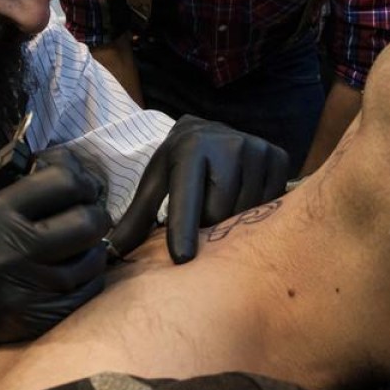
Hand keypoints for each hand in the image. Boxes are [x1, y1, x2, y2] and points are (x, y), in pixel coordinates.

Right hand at [0, 161, 110, 362]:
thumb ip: (39, 186)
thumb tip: (84, 169)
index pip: (64, 181)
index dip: (84, 181)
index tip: (84, 189)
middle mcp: (13, 248)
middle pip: (88, 220)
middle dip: (97, 216)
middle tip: (90, 218)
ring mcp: (30, 285)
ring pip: (94, 256)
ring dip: (94, 248)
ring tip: (80, 248)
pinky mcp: (45, 313)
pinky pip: (92, 286)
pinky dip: (91, 276)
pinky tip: (75, 272)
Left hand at [110, 115, 289, 263]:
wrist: (211, 131)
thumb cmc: (178, 164)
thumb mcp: (156, 183)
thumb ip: (137, 218)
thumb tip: (111, 253)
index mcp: (190, 148)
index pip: (187, 197)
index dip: (183, 229)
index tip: (182, 258)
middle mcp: (227, 144)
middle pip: (218, 213)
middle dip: (207, 226)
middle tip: (201, 214)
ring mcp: (257, 149)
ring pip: (246, 213)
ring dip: (232, 221)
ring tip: (221, 203)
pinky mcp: (278, 157)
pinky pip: (271, 205)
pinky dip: (256, 212)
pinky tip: (243, 196)